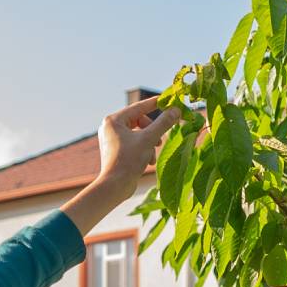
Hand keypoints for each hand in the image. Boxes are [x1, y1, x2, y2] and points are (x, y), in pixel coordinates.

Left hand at [63, 99, 180, 230]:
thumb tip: (176, 110)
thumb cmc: (128, 160)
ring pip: (138, 134)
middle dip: (152, 132)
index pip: (138, 107)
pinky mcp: (116, 151)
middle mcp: (110, 127)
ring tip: (151, 156)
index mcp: (114, 120)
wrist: (115, 186)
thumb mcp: (149, 139)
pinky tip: (147, 162)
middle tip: (160, 140)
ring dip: (149, 144)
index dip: (155, 103)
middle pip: (139, 122)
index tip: (168, 100)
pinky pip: (134, 144)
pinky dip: (143, 150)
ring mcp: (112, 140)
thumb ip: (163, 123)